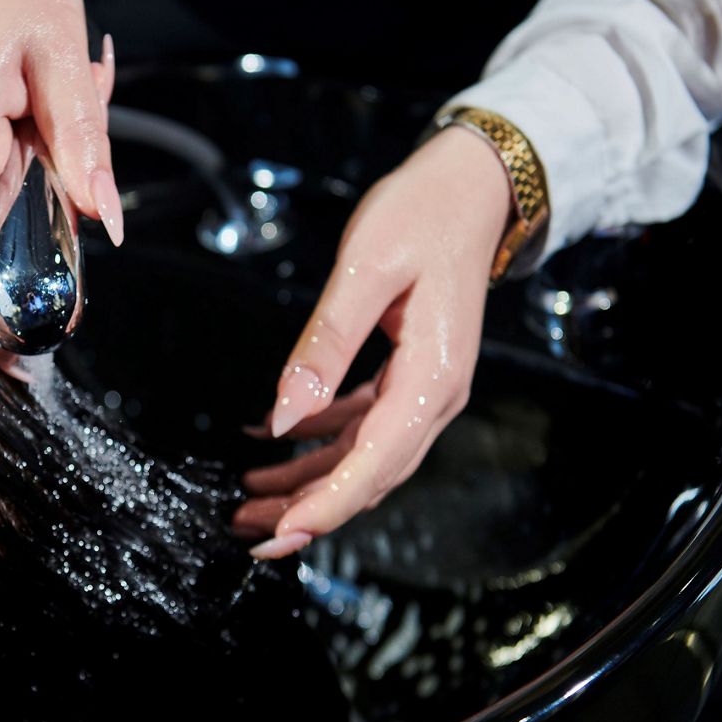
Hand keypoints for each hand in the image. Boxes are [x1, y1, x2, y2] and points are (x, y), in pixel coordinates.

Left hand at [232, 126, 514, 558]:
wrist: (472, 186)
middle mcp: (435, 396)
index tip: (280, 534)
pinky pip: (361, 427)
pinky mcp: (409, 377)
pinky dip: (318, 442)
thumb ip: (324, 345)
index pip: (375, 462)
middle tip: (249, 532)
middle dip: (309, 509)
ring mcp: (425, 390)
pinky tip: (273, 442)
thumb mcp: (365, 269)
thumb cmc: (423, 214)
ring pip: (362, 457)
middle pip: (369, 475)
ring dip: (308, 483)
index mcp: (433, 377)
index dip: (326, 506)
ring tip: (249, 500)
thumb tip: (284, 417)